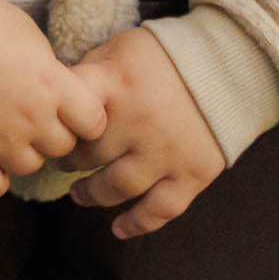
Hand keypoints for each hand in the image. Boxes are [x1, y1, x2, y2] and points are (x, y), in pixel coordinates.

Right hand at [0, 0, 109, 198]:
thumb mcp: (27, 32)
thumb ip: (49, 65)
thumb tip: (57, 81)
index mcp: (52, 85)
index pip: (94, 123)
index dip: (85, 117)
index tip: (71, 108)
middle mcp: (31, 119)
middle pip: (62, 147)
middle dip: (53, 133)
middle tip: (33, 116)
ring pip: (30, 167)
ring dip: (23, 152)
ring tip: (5, 130)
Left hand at [66, 28, 227, 236]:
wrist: (232, 65)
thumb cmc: (166, 55)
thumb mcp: (121, 49)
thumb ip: (90, 73)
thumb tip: (58, 97)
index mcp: (115, 85)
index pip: (69, 111)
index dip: (51, 124)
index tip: (46, 130)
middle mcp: (138, 122)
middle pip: (86, 154)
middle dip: (67, 160)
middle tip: (61, 161)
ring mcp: (166, 152)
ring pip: (116, 187)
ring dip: (91, 194)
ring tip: (79, 194)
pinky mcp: (193, 174)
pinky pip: (160, 210)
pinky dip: (137, 223)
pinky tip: (118, 229)